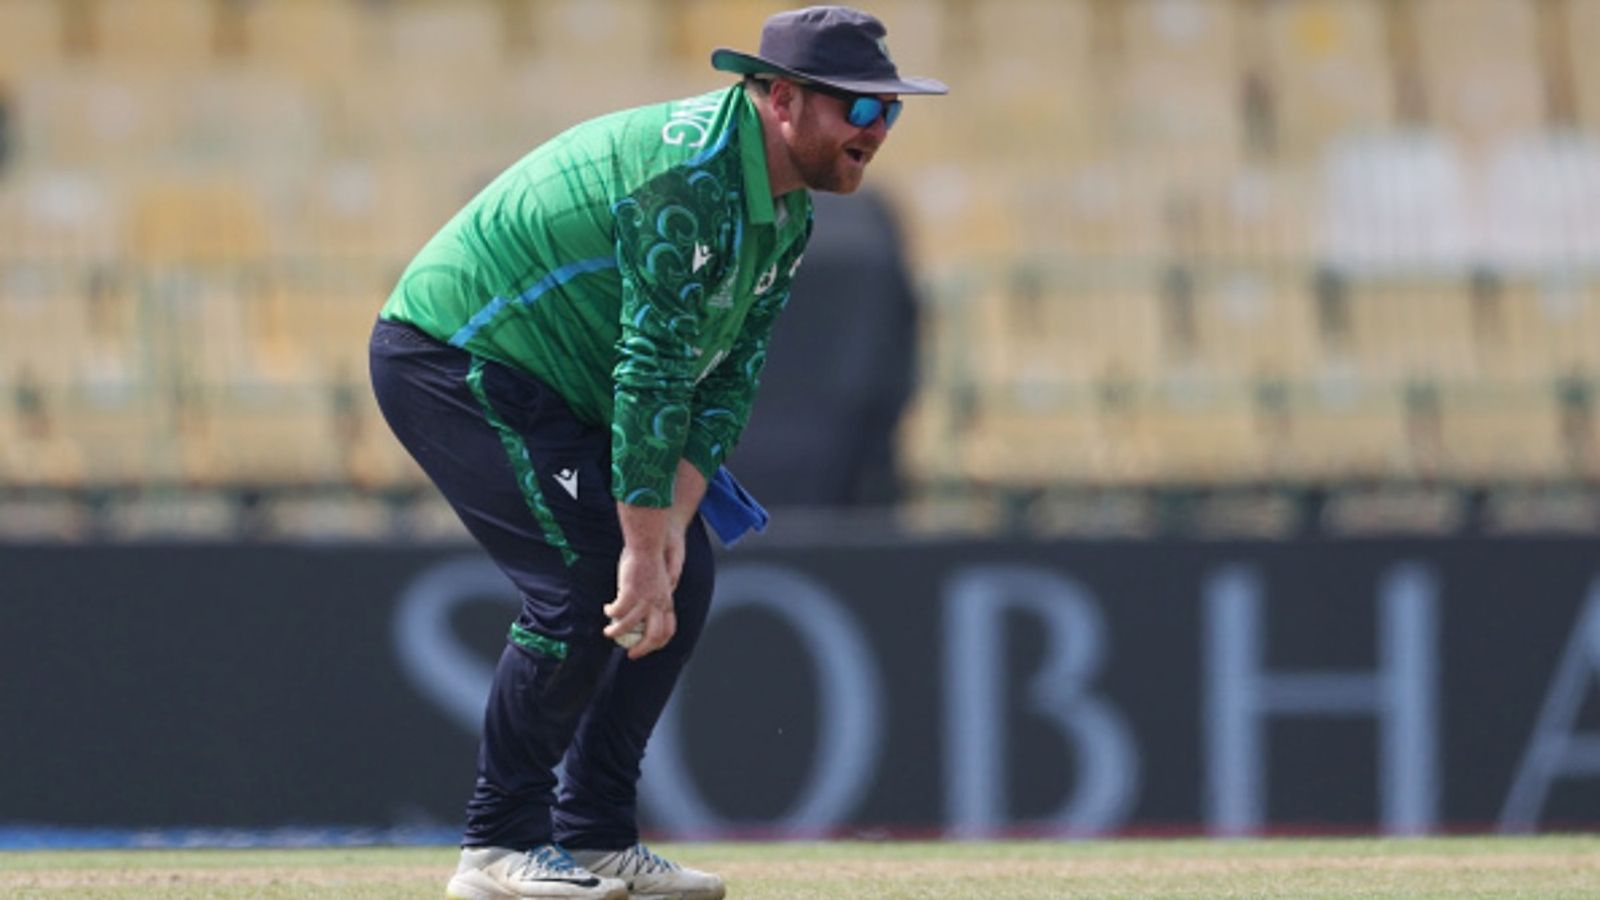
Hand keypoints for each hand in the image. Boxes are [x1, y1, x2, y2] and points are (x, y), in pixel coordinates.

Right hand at [604, 543, 676, 658]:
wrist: (648, 545)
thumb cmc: (650, 562)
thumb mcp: (657, 584)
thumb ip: (654, 598)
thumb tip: (644, 612)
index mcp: (667, 602)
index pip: (668, 630)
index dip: (658, 644)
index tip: (646, 648)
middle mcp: (659, 604)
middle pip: (654, 636)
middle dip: (641, 649)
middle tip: (629, 653)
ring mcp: (646, 599)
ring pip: (630, 625)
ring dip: (616, 632)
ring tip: (607, 632)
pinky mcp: (631, 592)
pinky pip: (618, 610)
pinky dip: (611, 612)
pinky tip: (607, 609)